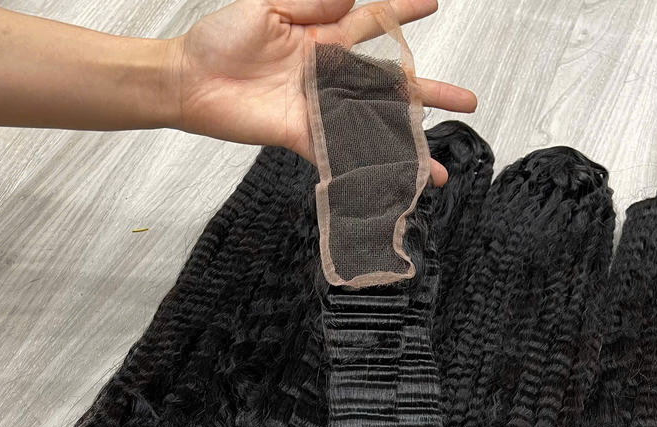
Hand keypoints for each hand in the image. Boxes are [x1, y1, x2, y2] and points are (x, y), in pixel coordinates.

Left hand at [172, 0, 476, 185]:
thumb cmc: (221, 39)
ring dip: (405, 143)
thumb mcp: (267, 5)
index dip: (403, 12)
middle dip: (428, 92)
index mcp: (323, 38)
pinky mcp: (302, 136)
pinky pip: (339, 153)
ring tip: (434, 165)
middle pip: (389, 84)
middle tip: (466, 101)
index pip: (373, 22)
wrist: (190, 80)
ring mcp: (319, 109)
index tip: (433, 4)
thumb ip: (311, 1)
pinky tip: (389, 179)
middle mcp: (328, 75)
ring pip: (372, 125)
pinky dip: (364, 166)